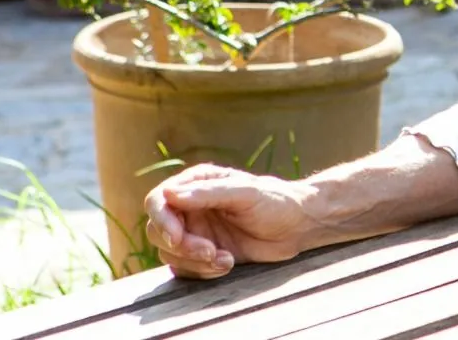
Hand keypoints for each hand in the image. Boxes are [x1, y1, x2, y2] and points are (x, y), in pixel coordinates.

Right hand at [143, 164, 318, 278]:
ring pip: (169, 254)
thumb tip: (169, 194)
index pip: (158, 201)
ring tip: (226, 259)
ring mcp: (195, 232)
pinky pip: (184, 269)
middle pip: (158, 231)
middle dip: (182, 246)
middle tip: (211, 252)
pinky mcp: (203, 254)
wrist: (299, 227)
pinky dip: (202, 272)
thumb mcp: (246, 193)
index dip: (162, 220)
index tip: (177, 237)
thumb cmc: (276, 202)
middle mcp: (190, 207)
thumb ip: (208, 194)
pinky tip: (228, 264)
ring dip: (194, 262)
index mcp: (197, 184)